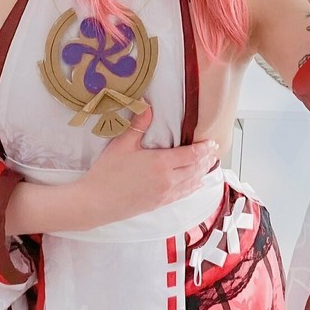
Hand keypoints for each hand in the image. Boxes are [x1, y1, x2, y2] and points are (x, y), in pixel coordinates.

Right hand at [75, 102, 218, 226]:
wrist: (96, 203)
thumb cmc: (107, 173)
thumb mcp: (122, 144)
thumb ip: (138, 125)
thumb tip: (147, 105)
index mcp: (161, 163)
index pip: (191, 155)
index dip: (204, 148)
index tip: (212, 142)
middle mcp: (168, 180)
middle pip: (195, 168)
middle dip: (206, 159)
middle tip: (214, 151)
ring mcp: (165, 194)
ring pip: (191, 182)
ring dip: (202, 172)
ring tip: (209, 164)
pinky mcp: (159, 204)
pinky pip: (183, 195)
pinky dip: (193, 187)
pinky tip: (196, 184)